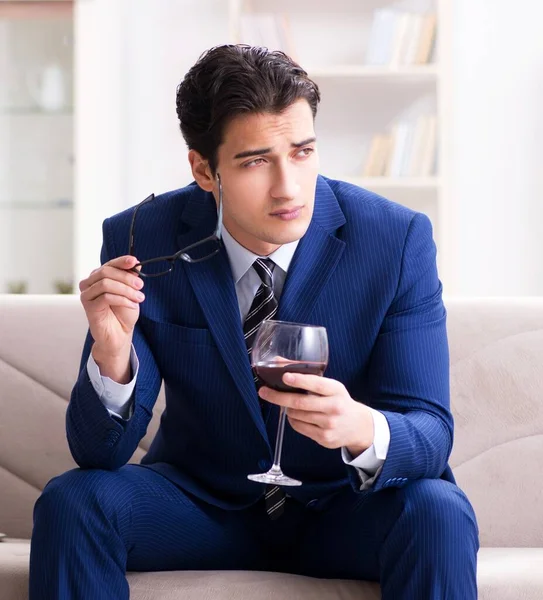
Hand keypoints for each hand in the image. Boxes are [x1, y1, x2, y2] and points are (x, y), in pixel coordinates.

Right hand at [79, 255, 144, 358]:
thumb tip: (135, 263)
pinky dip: (122, 300)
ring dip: (126, 290)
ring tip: (139, 298)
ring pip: (106, 284)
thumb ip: (130, 278)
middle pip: (106, 272)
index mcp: (99, 277)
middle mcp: (90, 283)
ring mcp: (87, 294)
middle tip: (140, 285)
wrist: (119, 333)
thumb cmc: (123, 313)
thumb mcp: (130, 292)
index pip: (109, 264)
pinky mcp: (88, 306)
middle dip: (126, 277)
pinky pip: (106, 297)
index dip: (121, 261)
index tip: (134, 261)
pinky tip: (133, 305)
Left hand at [258, 373, 374, 455]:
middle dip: (278, 397)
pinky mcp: (324, 437)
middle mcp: (334, 407)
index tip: (285, 376)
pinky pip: (298, 427)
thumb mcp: (330, 385)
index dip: (299, 380)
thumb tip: (279, 362)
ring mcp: (329, 424)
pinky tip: (297, 415)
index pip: (316, 384)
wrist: (358, 425)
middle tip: (264, 391)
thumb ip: (306, 375)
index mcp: (336, 390)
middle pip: (300, 402)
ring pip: (296, 415)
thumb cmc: (339, 401)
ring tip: (289, 404)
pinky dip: (292, 420)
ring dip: (287, 409)